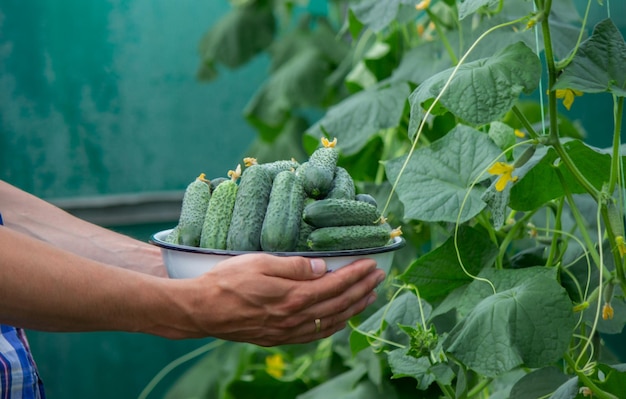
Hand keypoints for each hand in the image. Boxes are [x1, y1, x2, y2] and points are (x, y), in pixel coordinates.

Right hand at [183, 253, 384, 345]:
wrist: (201, 310)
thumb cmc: (226, 281)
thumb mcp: (260, 262)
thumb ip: (295, 267)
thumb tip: (323, 268)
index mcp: (292, 296)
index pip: (335, 285)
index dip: (356, 274)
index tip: (372, 264)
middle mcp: (294, 318)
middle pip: (338, 304)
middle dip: (362, 289)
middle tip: (379, 277)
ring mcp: (287, 331)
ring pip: (330, 322)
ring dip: (353, 309)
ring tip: (369, 297)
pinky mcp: (278, 338)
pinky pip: (314, 336)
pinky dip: (333, 327)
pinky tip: (341, 320)